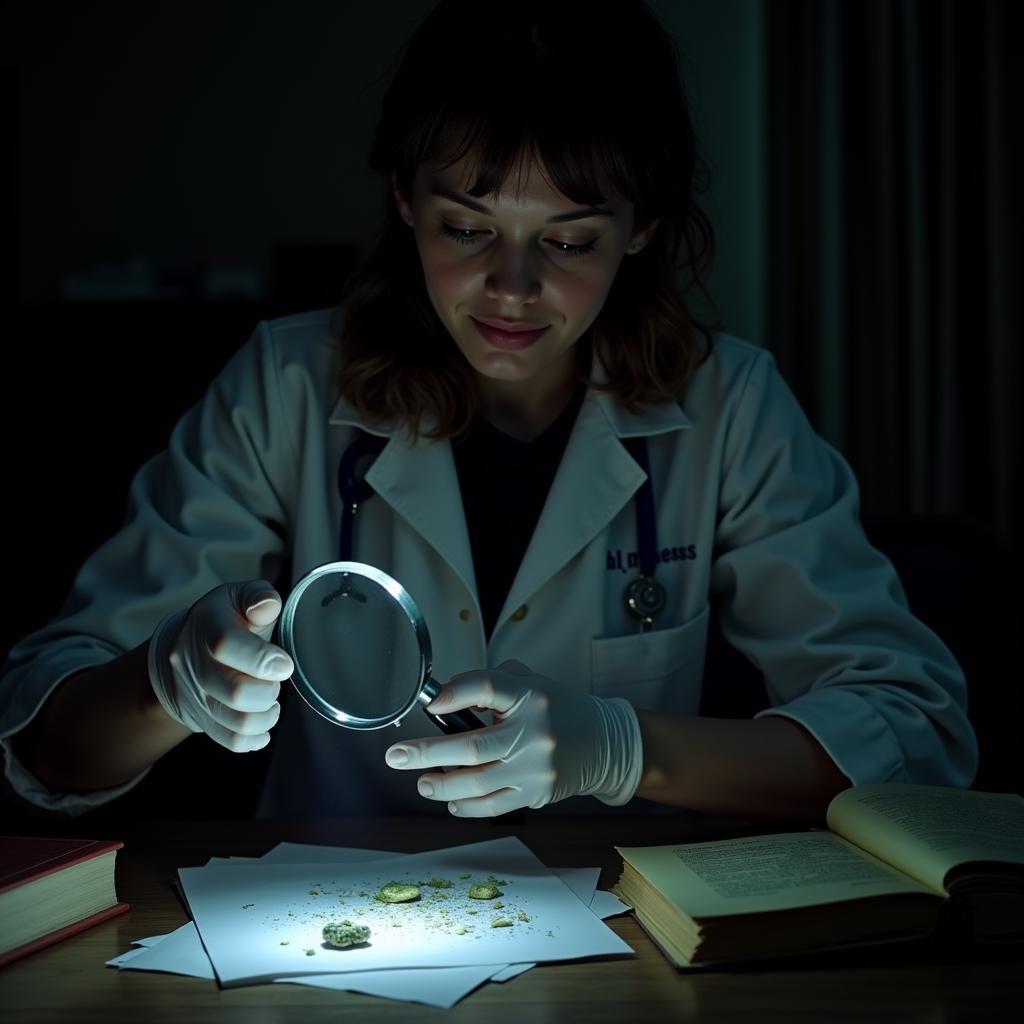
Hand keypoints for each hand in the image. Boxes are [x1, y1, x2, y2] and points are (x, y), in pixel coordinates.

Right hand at [147, 580, 293, 751]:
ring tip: (272, 701)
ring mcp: (195, 694)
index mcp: (205, 623)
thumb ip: (259, 597)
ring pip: (237, 722)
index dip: (261, 659)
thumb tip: (266, 608)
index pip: (225, 645)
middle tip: (276, 681)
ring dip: (267, 716)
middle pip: (235, 692)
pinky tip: (265, 724)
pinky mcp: (202, 718)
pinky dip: (256, 737)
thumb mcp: (241, 597)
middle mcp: (192, 661)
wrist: (186, 647)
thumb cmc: (227, 619)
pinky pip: (231, 741)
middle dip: (269, 691)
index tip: (284, 665)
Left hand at [384, 659, 642, 815]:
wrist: (604, 742)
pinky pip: (493, 806)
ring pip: (477, 783)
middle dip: (426, 753)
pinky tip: (450, 801)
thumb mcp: (531, 681)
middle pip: (471, 746)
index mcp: (530, 695)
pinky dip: (466, 806)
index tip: (429, 704)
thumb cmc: (557, 708)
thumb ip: (491, 684)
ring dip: (441, 785)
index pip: (487, 688)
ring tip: (422, 783)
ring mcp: (535, 768)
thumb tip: (445, 696)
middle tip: (396, 756)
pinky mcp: (536, 793)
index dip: (455, 693)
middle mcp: (533, 732)